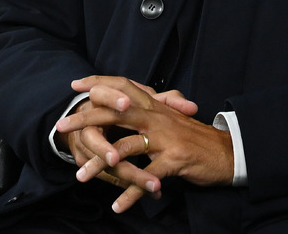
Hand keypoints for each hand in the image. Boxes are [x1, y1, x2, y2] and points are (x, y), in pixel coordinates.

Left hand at [56, 76, 233, 213]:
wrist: (226, 151)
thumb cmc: (195, 137)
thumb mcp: (171, 118)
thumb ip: (148, 112)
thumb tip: (126, 106)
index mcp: (155, 106)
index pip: (123, 87)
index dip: (99, 83)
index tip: (75, 85)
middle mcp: (157, 117)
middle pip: (116, 112)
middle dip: (86, 118)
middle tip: (61, 125)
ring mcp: (165, 138)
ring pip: (126, 148)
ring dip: (101, 163)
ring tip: (81, 177)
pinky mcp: (174, 160)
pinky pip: (147, 177)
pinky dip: (131, 192)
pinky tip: (117, 205)